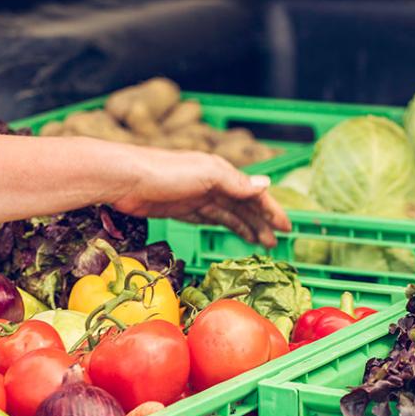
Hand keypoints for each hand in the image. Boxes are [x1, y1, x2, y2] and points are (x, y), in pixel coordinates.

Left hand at [111, 149, 289, 246]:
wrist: (126, 179)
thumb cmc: (166, 171)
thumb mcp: (206, 174)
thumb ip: (236, 183)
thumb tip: (265, 186)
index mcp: (221, 171)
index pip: (254, 192)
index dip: (271, 210)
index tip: (287, 228)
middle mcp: (212, 182)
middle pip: (243, 205)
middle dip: (261, 222)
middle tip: (276, 243)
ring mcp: (197, 196)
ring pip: (229, 214)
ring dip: (247, 227)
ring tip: (262, 244)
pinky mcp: (182, 210)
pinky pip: (211, 219)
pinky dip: (226, 226)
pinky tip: (235, 234)